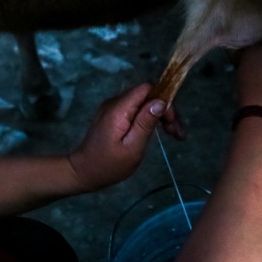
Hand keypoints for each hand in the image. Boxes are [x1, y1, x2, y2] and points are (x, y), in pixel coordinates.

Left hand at [67, 83, 185, 192]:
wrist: (83, 172)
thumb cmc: (108, 165)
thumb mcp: (132, 148)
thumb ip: (146, 123)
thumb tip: (161, 102)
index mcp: (119, 109)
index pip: (147, 89)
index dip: (164, 101)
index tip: (173, 123)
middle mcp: (115, 102)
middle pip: (148, 95)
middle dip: (166, 111)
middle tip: (178, 134)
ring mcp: (113, 107)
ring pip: (144, 102)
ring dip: (161, 115)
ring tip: (175, 135)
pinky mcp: (114, 114)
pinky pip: (137, 109)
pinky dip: (150, 118)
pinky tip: (161, 132)